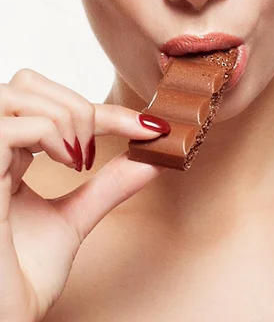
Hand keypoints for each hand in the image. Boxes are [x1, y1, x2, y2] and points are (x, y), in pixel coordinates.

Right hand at [0, 68, 165, 321]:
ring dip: (66, 117)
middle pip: (27, 82)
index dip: (105, 110)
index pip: (50, 106)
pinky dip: (50, 132)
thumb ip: (107, 186)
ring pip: (19, 91)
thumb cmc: (19, 279)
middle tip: (95, 151)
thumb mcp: (72, 220)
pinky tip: (66, 164)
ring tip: (78, 159)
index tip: (150, 125)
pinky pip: (12, 123)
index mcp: (5, 155)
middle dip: (78, 106)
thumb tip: (152, 160)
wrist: (0, 321)